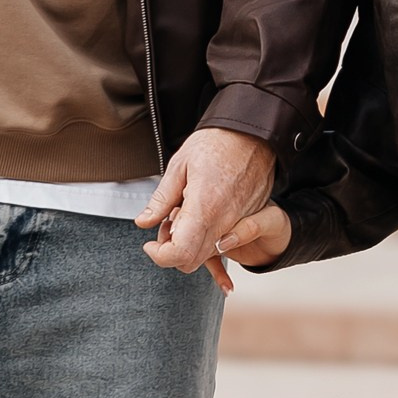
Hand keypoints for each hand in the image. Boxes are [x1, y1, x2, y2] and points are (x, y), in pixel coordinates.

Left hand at [137, 127, 277, 286]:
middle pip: (192, 261)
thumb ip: (161, 200)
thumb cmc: (218, 144)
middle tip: (165, 226)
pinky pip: (222, 243)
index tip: (150, 244)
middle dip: (171, 252)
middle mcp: (224, 221)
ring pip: (207, 255)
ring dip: (188, 245)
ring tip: (181, 216)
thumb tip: (144, 222)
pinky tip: (198, 218)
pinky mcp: (245, 221)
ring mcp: (237, 224)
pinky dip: (205, 238)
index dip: (160, 255)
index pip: (180, 253)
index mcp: (205, 207)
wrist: (253, 136)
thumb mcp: (180, 166)